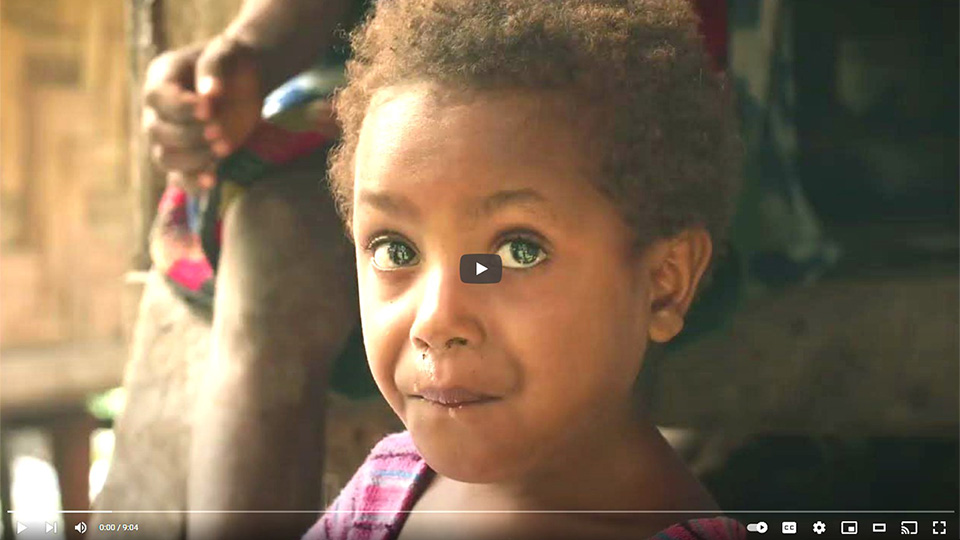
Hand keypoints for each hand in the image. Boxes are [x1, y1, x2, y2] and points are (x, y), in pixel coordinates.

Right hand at [142, 36, 263, 191]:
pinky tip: (212, 181)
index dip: (180, 108)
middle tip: (219, 132)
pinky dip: (192, 183)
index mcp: (161, 79)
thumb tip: (209, 94)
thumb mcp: (224, 52)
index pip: (158, 98)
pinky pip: (179, 177)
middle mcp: (157, 110)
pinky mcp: (188, 155)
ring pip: (165, 158)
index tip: (208, 109)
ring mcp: (169, 136)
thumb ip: (214, 68)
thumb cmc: (231, 61)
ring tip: (223, 149)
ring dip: (193, 159)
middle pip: (158, 132)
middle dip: (189, 135)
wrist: (245, 80)